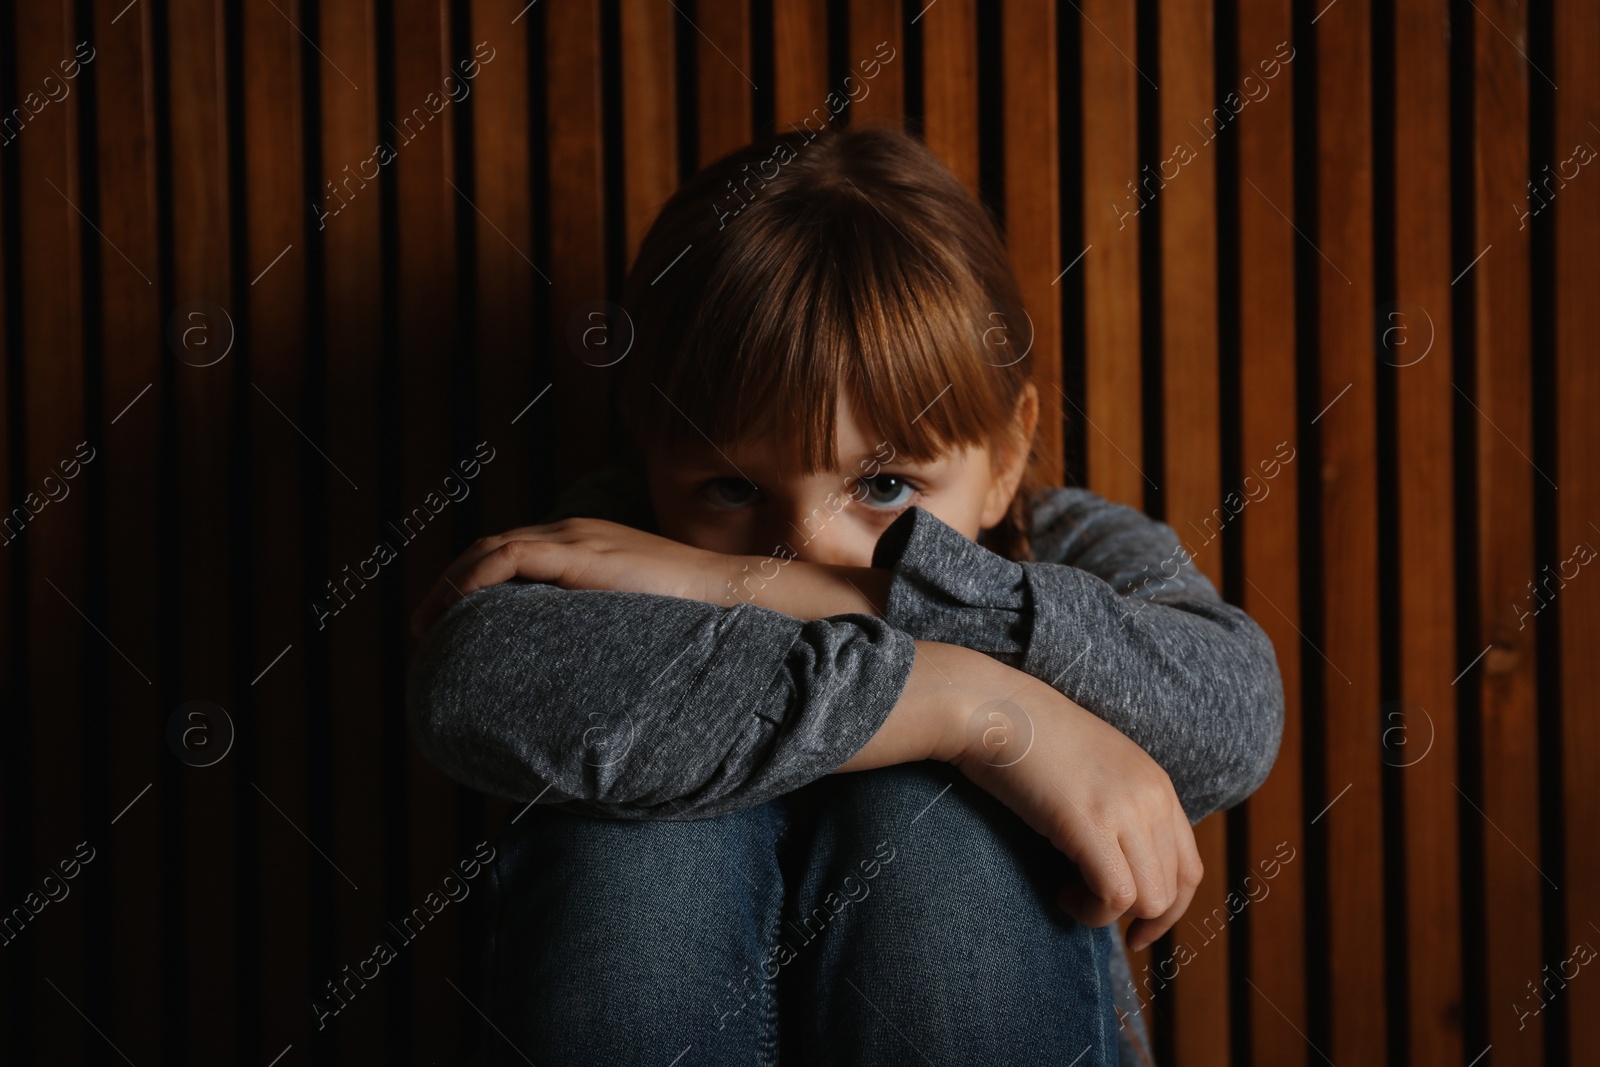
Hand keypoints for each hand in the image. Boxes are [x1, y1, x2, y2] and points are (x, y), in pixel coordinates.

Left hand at [408, 517, 736, 638]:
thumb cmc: (687, 612)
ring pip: (490, 549)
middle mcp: (572, 531)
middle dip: (448, 584)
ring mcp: (575, 538)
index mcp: (582, 542)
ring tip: (428, 624)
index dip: (469, 582)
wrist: (725, 590)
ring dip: (451, 584)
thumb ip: (595, 623)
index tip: (445, 621)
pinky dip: (475, 581)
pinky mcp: (580, 553)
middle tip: (422, 626)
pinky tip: (458, 609)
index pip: (509, 551)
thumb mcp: (627, 614)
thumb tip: (570, 669)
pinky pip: (509, 557)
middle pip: (489, 547)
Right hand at [948, 658, 1202, 952]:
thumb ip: (1118, 807)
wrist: (991, 707)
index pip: (1189, 868)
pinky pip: (1115, 896)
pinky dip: (1091, 911)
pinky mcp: (1090, 823)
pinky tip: (1061, 893)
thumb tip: (1118, 865)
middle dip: (1138, 919)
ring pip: (1149, 900)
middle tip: (1090, 909)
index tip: (1134, 926)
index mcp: (1157, 784)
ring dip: (1108, 914)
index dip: (1167, 909)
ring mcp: (1125, 809)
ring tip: (1069, 892)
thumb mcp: (1093, 770)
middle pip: (1173, 891)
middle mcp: (1153, 796)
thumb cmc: (1027, 740)